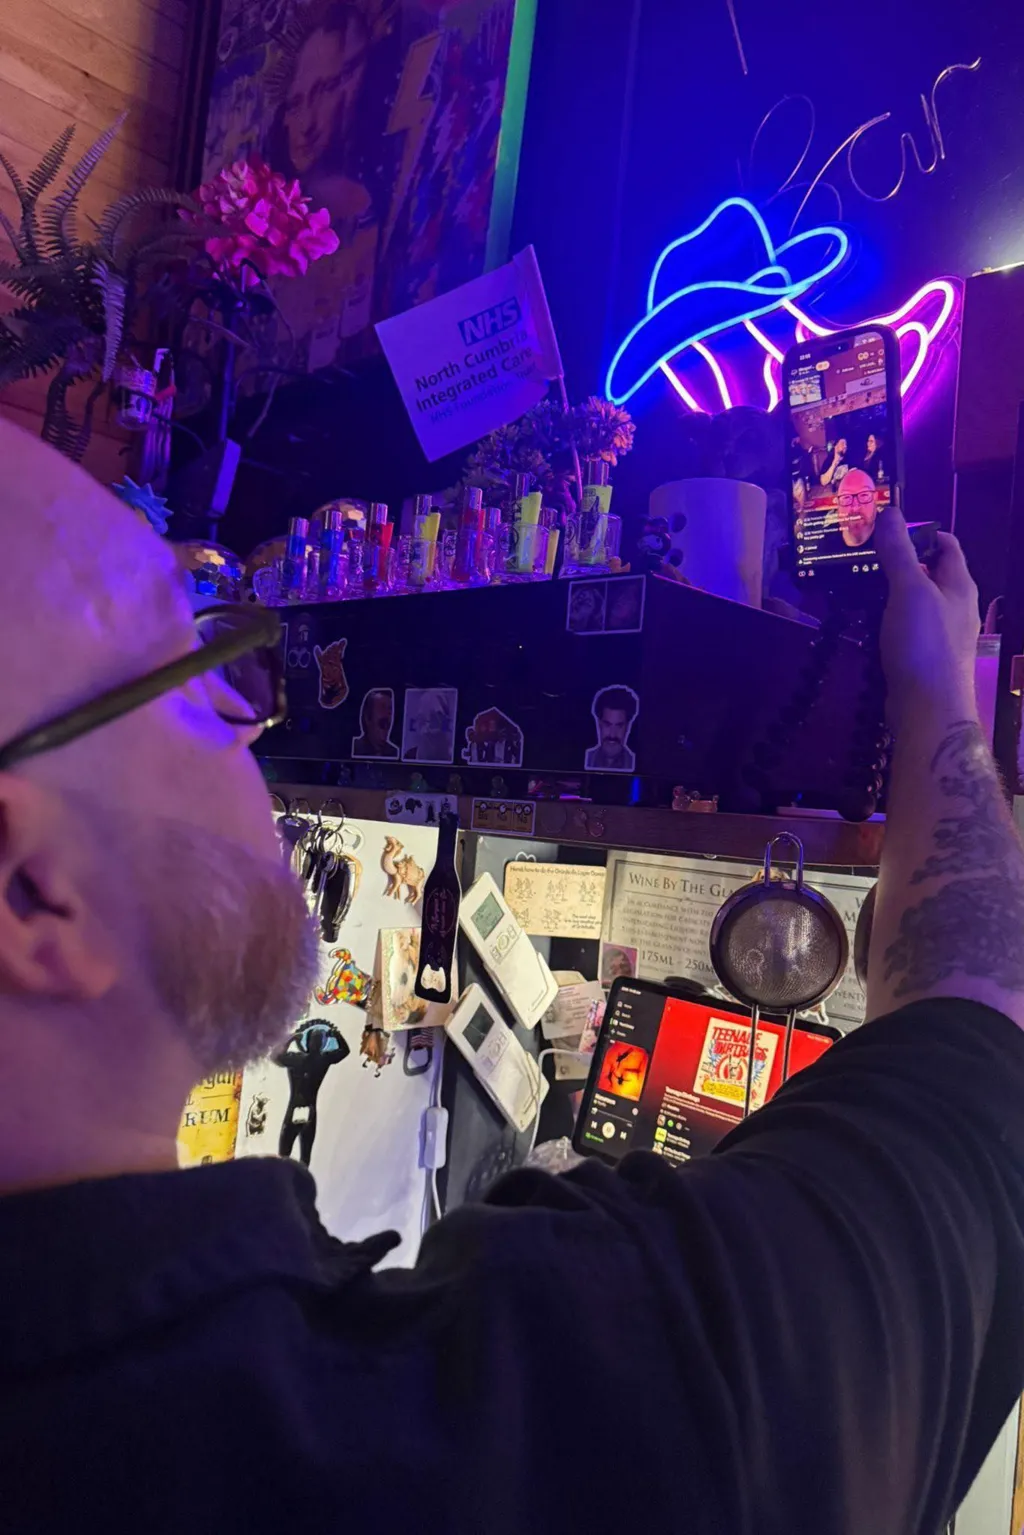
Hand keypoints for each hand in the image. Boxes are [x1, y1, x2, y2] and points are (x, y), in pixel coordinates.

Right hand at [875, 505, 979, 729]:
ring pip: (911, 602)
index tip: (884, 531)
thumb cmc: (924, 644)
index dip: (919, 532)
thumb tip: (889, 512)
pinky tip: (861, 624)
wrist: (929, 709)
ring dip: (884, 594)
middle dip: (894, 563)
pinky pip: (902, 629)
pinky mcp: (922, 656)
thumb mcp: (909, 590)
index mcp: (959, 585)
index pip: (946, 544)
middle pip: (925, 573)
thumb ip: (898, 552)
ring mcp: (939, 633)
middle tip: (859, 558)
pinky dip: (882, 622)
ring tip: (853, 588)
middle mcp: (954, 606)